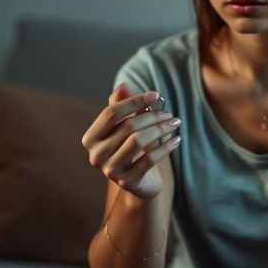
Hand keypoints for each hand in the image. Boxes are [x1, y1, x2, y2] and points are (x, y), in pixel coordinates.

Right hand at [81, 81, 181, 200]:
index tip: (155, 95)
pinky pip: (149, 159)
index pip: (111, 113)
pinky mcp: (127, 182)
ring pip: (138, 141)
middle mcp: (96, 155)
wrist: (139, 182)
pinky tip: (177, 140)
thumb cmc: (131, 149)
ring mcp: (110, 170)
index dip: (133, 101)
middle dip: (152, 116)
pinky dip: (165, 147)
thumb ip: (122, 106)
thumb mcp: (125, 127)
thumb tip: (123, 86)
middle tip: (169, 114)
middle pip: (127, 126)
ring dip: (160, 129)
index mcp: (91, 138)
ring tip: (174, 123)